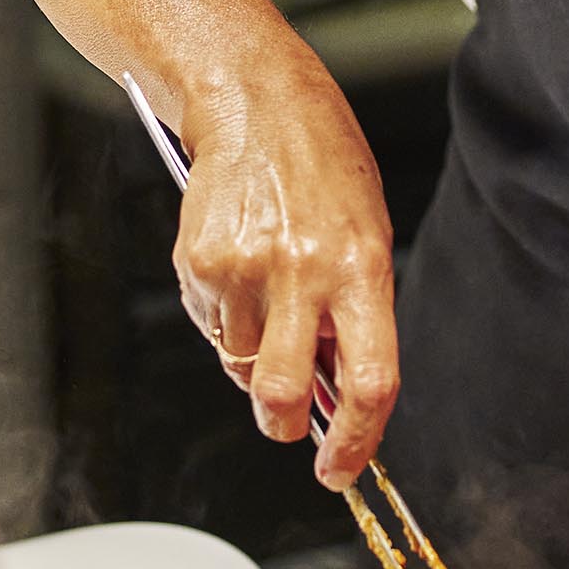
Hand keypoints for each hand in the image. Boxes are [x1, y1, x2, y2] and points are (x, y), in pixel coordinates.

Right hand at [170, 69, 399, 481]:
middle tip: (287, 420)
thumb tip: (335, 388)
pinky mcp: (198, 263)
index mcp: (362, 269)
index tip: (343, 467)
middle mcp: (303, 273)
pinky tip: (239, 271)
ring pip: (238, 366)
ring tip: (267, 300)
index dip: (357, 441)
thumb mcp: (366, 233)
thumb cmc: (321, 162)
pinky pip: (210, 328)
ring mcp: (244, 269)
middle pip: (281, 395)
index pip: (369, 381)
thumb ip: (356, 311)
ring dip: (252, 360)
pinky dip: (224, 321)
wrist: (255, 100)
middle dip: (282, 425)